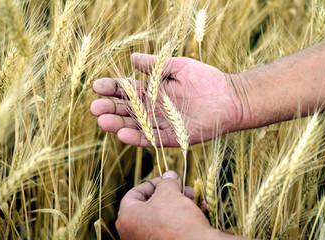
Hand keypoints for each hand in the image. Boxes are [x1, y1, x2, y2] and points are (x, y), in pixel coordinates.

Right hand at [91, 53, 245, 146]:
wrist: (229, 98)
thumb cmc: (206, 78)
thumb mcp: (178, 66)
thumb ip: (155, 64)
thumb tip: (131, 58)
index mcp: (153, 89)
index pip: (127, 89)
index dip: (112, 88)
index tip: (97, 86)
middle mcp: (154, 108)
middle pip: (127, 109)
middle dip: (110, 108)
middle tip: (95, 107)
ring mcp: (162, 123)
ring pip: (135, 125)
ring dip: (119, 124)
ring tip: (103, 121)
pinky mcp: (173, 137)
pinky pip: (152, 139)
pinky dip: (137, 138)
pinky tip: (123, 134)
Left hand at [116, 171, 242, 239]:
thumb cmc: (176, 220)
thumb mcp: (170, 194)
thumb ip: (166, 182)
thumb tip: (169, 175)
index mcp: (126, 219)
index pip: (134, 194)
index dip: (152, 183)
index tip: (167, 180)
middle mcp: (131, 234)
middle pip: (150, 205)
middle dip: (170, 193)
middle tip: (184, 188)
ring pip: (161, 217)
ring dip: (178, 204)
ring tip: (194, 199)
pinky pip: (168, 229)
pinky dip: (180, 218)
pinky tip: (197, 211)